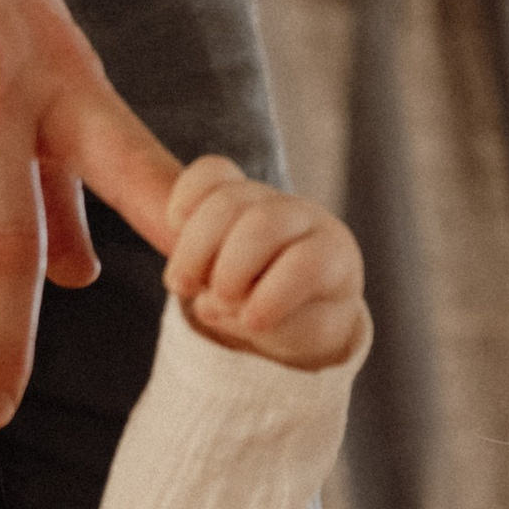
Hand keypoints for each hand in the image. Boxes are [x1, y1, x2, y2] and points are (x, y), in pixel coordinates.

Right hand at [164, 157, 368, 371]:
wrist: (296, 293)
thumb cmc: (303, 319)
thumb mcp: (304, 335)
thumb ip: (271, 326)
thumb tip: (213, 304)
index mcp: (333, 255)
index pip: (306, 264)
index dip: (274, 295)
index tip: (252, 323)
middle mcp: (303, 217)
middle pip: (262, 225)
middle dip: (231, 269)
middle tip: (216, 302)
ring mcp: (266, 197)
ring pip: (227, 200)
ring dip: (194, 248)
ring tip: (181, 287)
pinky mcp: (233, 186)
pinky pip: (208, 173)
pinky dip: (186, 197)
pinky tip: (176, 227)